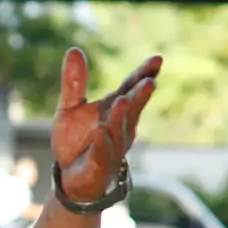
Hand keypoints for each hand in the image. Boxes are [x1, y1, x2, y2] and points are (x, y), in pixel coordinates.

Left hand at [51, 48, 160, 203]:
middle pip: (132, 109)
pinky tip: (100, 132)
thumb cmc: (76, 140)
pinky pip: (101, 155)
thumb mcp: (70, 107)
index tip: (157, 60)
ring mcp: (112, 148)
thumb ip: (74, 82)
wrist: (70, 178)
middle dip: (140, 97)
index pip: (132, 89)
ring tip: (122, 100)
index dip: (144, 75)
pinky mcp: (98, 168)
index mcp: (116, 110)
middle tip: (148, 82)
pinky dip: (101, 145)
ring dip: (121, 117)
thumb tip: (74, 50)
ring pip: (118, 131)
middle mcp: (120, 128)